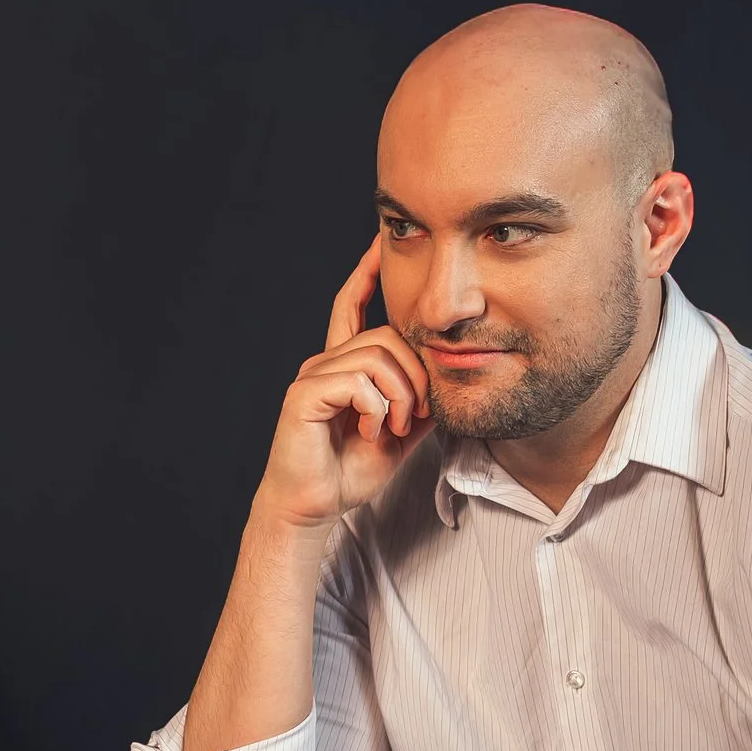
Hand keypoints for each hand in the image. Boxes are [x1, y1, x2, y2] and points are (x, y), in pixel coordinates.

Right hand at [256, 240, 431, 529]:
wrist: (312, 507)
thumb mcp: (399, 434)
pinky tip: (370, 432)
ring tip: (394, 428)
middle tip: (417, 415)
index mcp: (342, 367)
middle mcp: (323, 363)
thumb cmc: (347, 473)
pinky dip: (376, 409)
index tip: (378, 244)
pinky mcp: (304, 395)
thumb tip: (447, 381)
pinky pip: (357, 382)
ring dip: (400, 396)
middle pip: (385, 336)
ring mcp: (312, 376)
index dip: (365, 275)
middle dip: (416, 374)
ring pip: (377, 358)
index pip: (350, 307)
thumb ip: (418, 403)